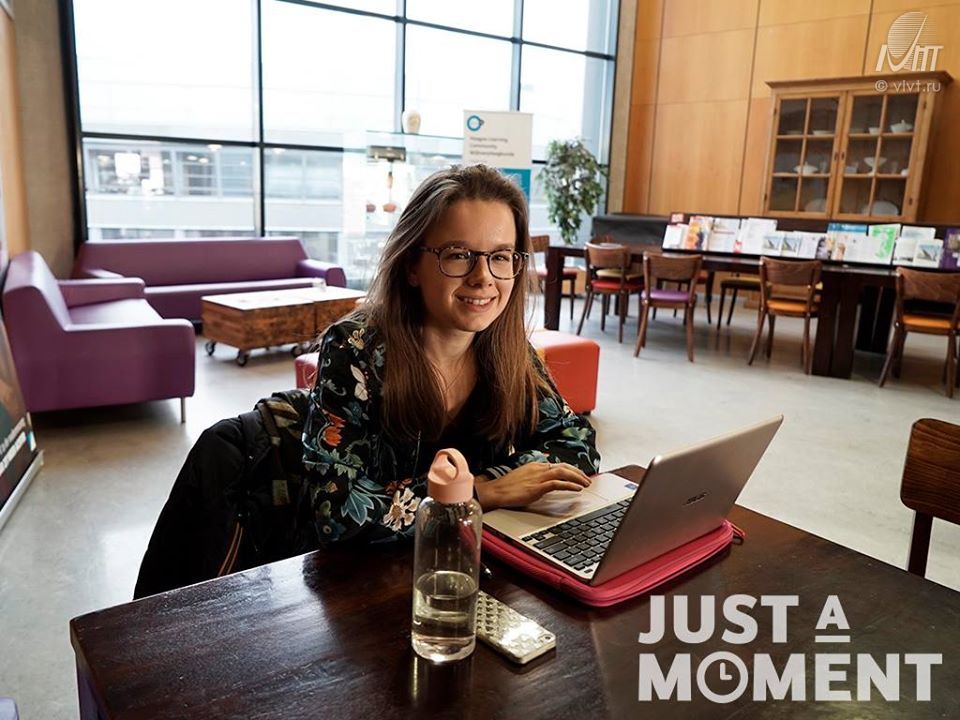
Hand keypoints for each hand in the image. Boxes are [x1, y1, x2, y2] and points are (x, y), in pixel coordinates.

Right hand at [474, 462, 591, 510]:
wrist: (495, 491)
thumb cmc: (506, 487)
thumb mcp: (523, 476)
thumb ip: (534, 475)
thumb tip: (545, 476)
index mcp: (535, 465)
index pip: (558, 465)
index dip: (571, 469)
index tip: (579, 475)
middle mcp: (538, 468)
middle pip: (563, 466)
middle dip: (578, 472)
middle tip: (587, 479)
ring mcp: (538, 477)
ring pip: (563, 473)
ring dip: (577, 478)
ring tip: (586, 483)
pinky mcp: (537, 487)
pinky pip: (557, 484)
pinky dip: (569, 485)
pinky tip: (577, 489)